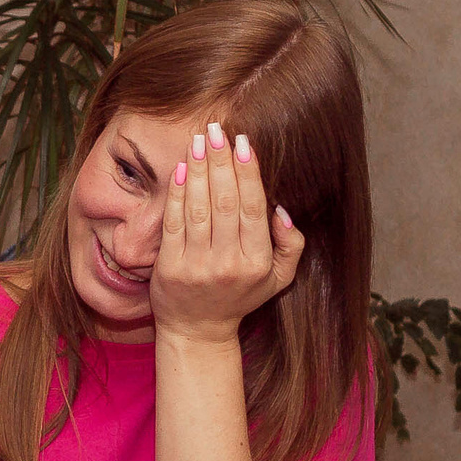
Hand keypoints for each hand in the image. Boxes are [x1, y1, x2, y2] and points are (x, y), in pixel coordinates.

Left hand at [151, 121, 304, 344]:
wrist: (198, 331)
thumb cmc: (240, 296)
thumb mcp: (279, 278)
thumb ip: (290, 245)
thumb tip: (281, 210)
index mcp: (257, 261)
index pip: (253, 208)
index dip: (248, 172)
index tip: (244, 142)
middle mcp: (228, 263)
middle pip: (225, 202)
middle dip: (221, 162)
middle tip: (217, 129)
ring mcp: (197, 265)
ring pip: (199, 208)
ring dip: (199, 170)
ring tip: (199, 140)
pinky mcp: (170, 267)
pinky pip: (174, 222)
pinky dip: (177, 194)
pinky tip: (182, 169)